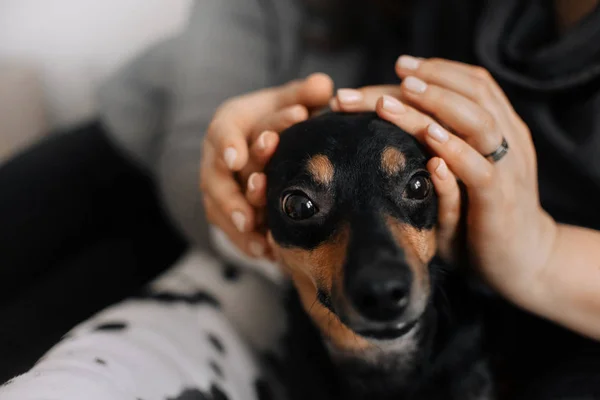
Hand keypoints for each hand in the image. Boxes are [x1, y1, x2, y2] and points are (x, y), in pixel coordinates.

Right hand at [200, 73, 333, 258]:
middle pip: (216, 179)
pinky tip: (265, 254)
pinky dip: (246, 241)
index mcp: (228, 124)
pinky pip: (229, 227)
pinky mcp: (223, 207)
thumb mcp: (286, 101)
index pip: (223, 132)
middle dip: (232, 198)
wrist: (257, 138)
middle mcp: (216, 157)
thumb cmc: (275, 117)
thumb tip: (323, 85)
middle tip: (249, 215)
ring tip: (260, 243)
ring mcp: (216, 185)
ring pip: (219, 208)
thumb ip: (302, 95)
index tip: (236, 158)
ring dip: (239, 227)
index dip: (228, 145)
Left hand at [332, 57, 557, 307]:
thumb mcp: (461, 173)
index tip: (400, 65)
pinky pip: (479, 171)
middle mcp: (507, 140)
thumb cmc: (479, 213)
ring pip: (477, 124)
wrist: (523, 260)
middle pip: (471, 94)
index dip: (438, 71)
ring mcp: (507, 169)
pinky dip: (454, 151)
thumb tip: (393, 115)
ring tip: (402, 94)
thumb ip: (440, 146)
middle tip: (394, 73)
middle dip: (429, 81)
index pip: (471, 85)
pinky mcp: (499, 201)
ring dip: (437, 105)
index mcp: (499, 129)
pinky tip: (428, 138)